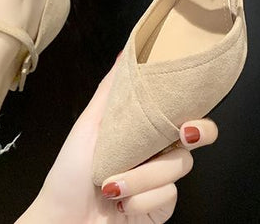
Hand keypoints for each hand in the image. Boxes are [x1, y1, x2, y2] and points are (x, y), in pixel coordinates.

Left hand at [16, 55, 217, 222]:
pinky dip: (142, 199)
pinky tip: (122, 203)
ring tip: (112, 183)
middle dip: (195, 133)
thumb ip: (112, 90)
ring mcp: (162, 180)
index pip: (180, 111)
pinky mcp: (162, 207)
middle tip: (183, 132)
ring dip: (142, 175)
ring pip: (178, 165)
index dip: (194, 106)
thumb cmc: (71, 169)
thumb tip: (125, 52)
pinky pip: (169, 195)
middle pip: (195, 135)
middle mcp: (157, 151)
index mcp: (143, 129)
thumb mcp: (89, 124)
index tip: (188, 106)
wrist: (64, 219)